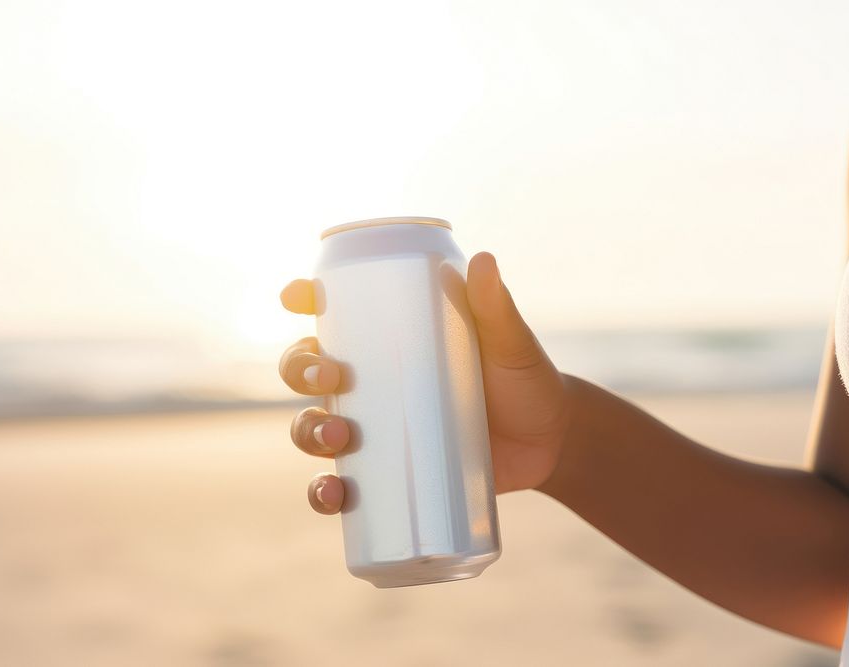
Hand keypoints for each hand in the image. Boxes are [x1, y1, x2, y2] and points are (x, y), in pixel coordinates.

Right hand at [279, 252, 570, 514]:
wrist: (551, 444)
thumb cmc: (526, 380)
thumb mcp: (511, 344)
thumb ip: (496, 307)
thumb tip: (483, 260)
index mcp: (392, 340)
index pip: (334, 312)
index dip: (303, 299)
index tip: (297, 296)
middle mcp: (372, 384)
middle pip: (307, 370)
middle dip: (301, 370)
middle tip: (331, 376)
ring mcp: (376, 431)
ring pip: (312, 426)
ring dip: (308, 431)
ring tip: (338, 438)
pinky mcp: (388, 475)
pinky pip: (340, 486)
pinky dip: (325, 494)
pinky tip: (334, 495)